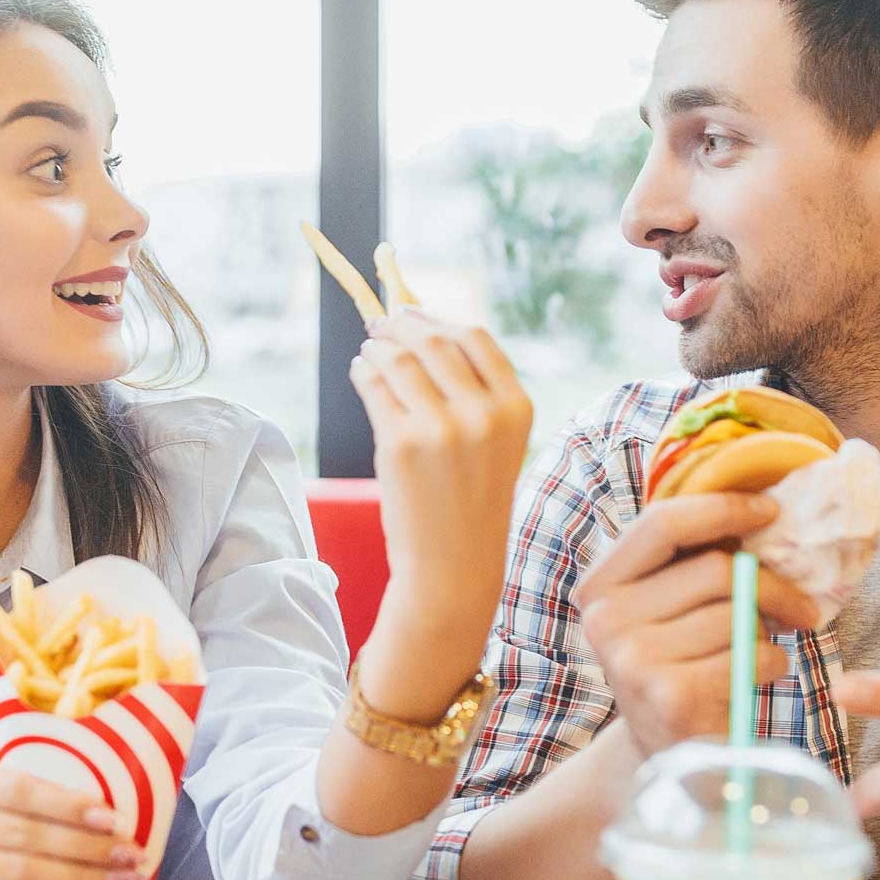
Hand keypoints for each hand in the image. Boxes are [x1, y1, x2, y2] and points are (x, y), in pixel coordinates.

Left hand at [350, 310, 532, 631]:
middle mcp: (483, 414)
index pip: (476, 337)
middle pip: (434, 340)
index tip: (415, 314)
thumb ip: (475, 390)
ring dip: (377, 346)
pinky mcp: (400, 445)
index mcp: (516, 408)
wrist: (453, 565)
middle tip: (382, 325)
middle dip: (401, 326)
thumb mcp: (496, 442)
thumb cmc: (472, 501)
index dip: (439, 318)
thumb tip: (423, 328)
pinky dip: (364, 370)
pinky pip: (374, 385)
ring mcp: (441, 429)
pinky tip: (363, 371)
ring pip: (398, 358)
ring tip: (370, 350)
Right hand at [574, 492, 819, 756]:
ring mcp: (633, 660)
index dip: (722, 508)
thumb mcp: (665, 611)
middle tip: (798, 607)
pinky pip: (752, 655)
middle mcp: (604, 621)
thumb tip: (761, 511)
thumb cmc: (680, 669)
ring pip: (739, 613)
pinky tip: (752, 682)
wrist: (668, 761)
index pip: (662, 522)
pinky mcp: (671, 696)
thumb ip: (689, 563)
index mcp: (598, 587)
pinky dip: (772, 666)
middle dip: (772, 585)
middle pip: (716, 569)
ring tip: (755, 654)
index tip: (770, 511)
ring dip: (767, 633)